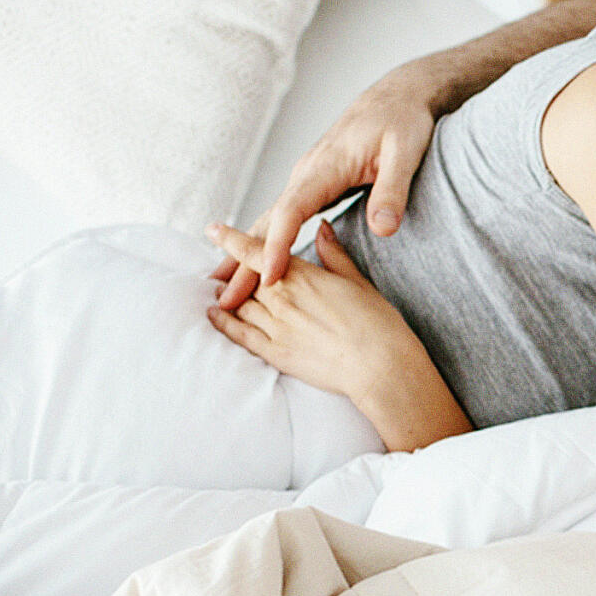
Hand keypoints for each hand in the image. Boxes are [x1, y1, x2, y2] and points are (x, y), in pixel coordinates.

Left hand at [205, 221, 425, 403]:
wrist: (381, 367)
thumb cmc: (378, 324)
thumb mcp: (358, 282)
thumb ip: (334, 255)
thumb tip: (322, 229)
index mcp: (302, 276)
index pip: (256, 252)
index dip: (232, 239)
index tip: (214, 229)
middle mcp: (282, 299)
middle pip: (245, 278)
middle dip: (232, 270)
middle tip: (221, 266)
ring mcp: (276, 327)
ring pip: (239, 304)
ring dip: (226, 295)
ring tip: (217, 289)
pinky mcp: (276, 353)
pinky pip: (240, 335)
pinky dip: (223, 323)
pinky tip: (214, 315)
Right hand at [212, 70, 438, 308]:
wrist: (398, 97)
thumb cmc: (403, 121)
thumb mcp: (405, 153)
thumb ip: (392, 191)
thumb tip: (383, 229)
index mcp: (324, 167)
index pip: (291, 212)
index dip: (278, 246)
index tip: (269, 277)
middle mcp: (306, 174)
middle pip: (269, 222)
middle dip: (244, 261)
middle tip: (223, 299)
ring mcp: (307, 180)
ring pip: (270, 221)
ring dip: (247, 254)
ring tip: (226, 288)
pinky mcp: (314, 185)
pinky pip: (283, 218)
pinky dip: (265, 241)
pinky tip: (257, 261)